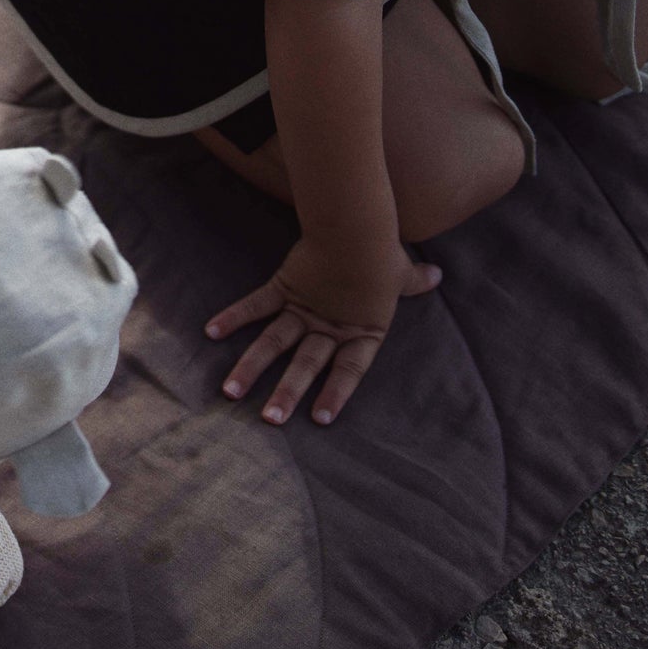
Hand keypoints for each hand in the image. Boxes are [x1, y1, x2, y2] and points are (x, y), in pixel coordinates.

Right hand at [205, 236, 440, 425]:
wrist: (356, 227)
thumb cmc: (382, 251)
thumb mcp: (401, 272)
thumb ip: (413, 281)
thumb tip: (435, 276)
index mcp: (360, 329)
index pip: (349, 370)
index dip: (335, 394)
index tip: (319, 420)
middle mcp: (328, 325)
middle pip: (306, 365)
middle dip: (286, 394)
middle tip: (270, 421)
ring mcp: (303, 308)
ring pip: (274, 343)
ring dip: (252, 368)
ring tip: (231, 392)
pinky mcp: (283, 287)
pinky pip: (255, 305)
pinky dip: (234, 317)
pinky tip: (211, 332)